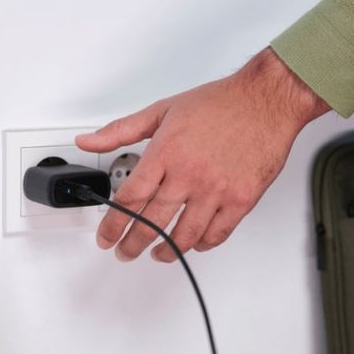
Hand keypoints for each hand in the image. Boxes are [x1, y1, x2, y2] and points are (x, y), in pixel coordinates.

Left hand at [76, 48, 329, 261]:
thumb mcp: (162, 110)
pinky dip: (201, 244)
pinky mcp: (242, 199)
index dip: (112, 224)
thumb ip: (120, 130)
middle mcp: (189, 174)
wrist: (265, 100)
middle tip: (124, 251)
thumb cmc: (218, 103)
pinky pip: (217, 234)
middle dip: (132, 244)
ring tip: (157, 253)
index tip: (105, 236)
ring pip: (184, 236)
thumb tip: (87, 141)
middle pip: (152, 222)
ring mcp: (217, 190)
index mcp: (166, 152)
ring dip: (166, 251)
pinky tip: (193, 244)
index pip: (130, 199)